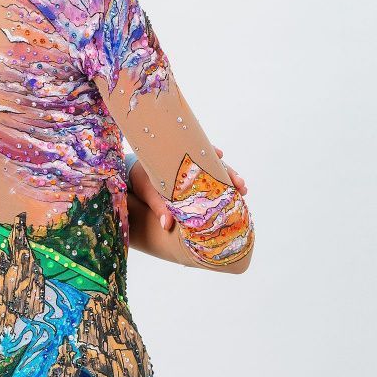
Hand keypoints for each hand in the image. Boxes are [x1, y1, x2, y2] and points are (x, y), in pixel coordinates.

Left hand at [128, 145, 247, 231]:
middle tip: (240, 183)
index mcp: (177, 157)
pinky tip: (236, 195)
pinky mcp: (195, 182)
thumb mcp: (149, 192)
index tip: (221, 154)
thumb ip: (159, 206)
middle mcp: (189, 162)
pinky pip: (212, 183)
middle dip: (228, 172)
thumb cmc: (142, 180)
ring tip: (243, 190)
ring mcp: (194, 172)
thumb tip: (167, 225)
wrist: (134, 178)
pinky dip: (223, 188)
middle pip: (213, 163)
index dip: (211, 153)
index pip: (198, 150)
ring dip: (230, 181)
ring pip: (217, 172)